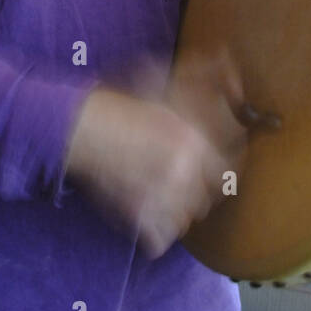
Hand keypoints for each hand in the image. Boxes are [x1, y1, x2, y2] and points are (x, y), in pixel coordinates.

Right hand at [62, 82, 240, 259]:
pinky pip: (159, 241)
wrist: (77, 127)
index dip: (218, 173)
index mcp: (193, 142)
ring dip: (175, 214)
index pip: (226, 172)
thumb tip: (232, 70)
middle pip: (206, 200)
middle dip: (195, 194)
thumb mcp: (162, 79)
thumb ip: (202, 76)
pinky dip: (154, 236)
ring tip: (161, 200)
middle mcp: (184, 174)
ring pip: (184, 222)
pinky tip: (148, 221)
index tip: (209, 173)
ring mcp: (161, 198)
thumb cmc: (117, 101)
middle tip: (178, 185)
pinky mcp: (137, 218)